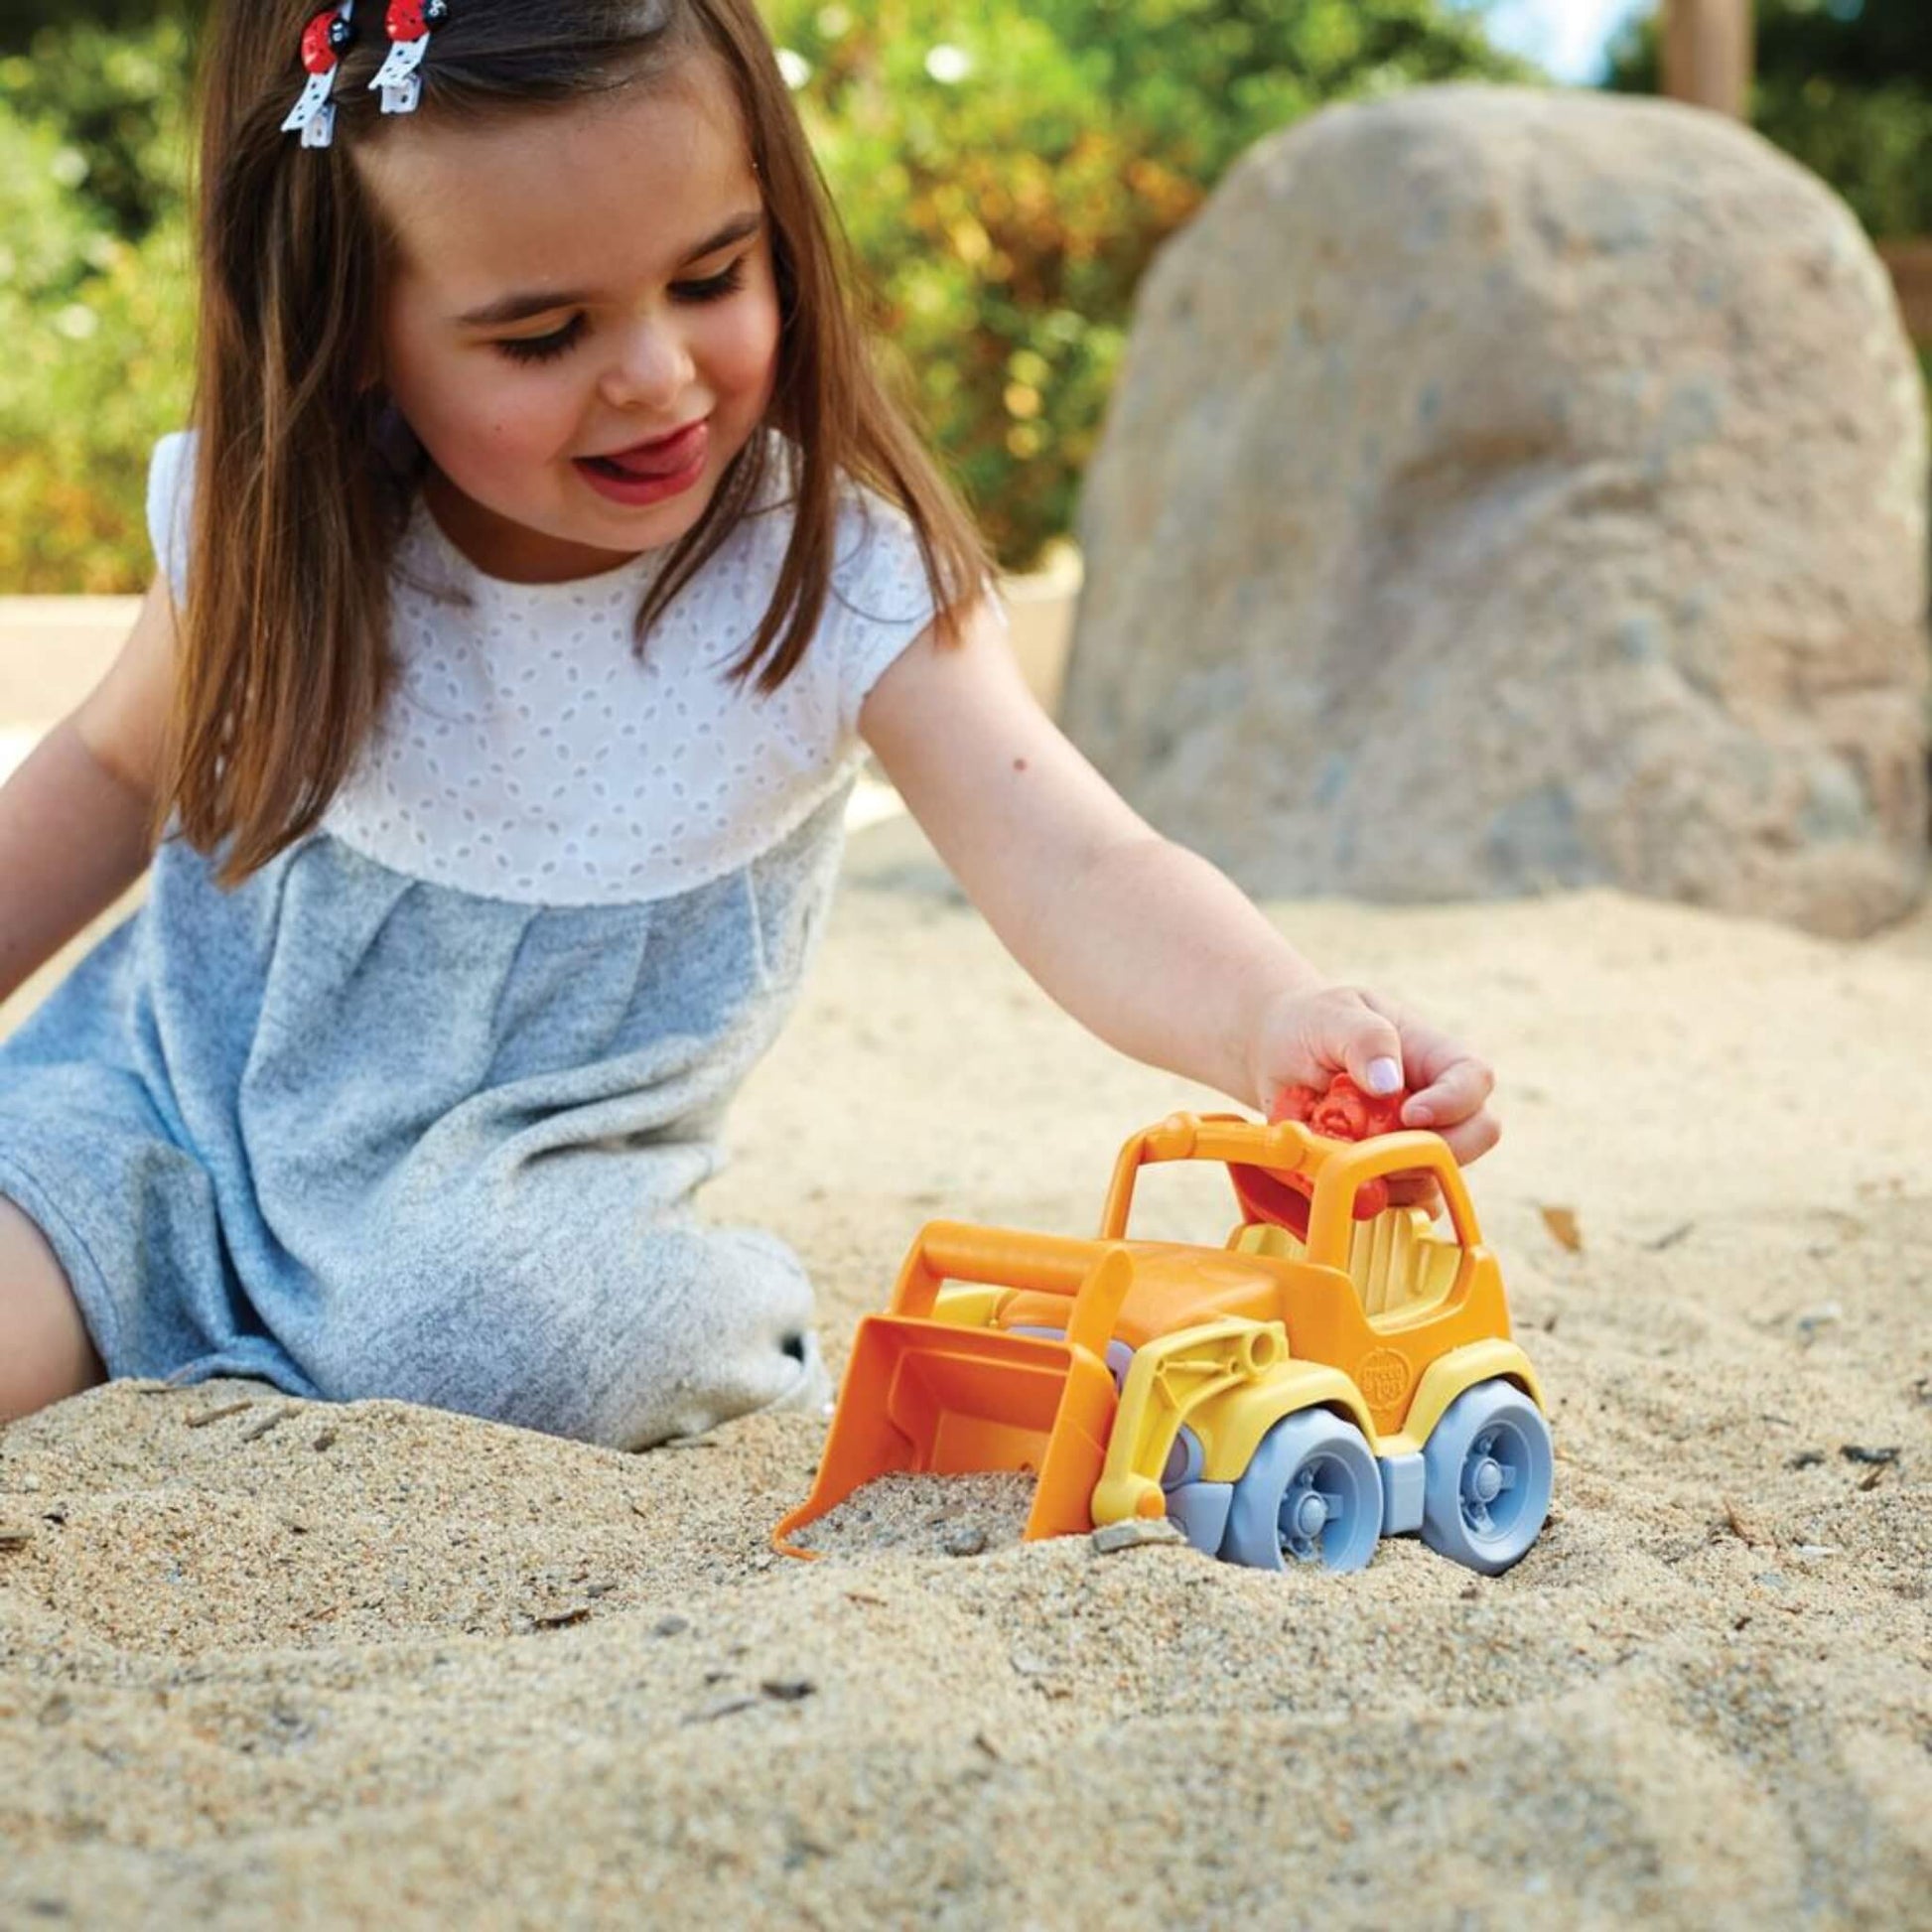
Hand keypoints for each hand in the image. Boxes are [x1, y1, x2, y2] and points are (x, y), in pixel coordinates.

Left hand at [1246, 984, 1499, 1205]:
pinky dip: (1367, 1202)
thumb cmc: (1313, 1025)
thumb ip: (1365, 1039)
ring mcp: (1413, 1144)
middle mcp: (1436, 1105)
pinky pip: (1398, 1205)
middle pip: (1476, 1136)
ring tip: (1336, 1154)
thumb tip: (1388, 1082)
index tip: (1410, 1114)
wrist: (1278, 1054)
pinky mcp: (1386, 1177)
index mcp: (1433, 1056)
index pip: (1474, 1079)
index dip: (1455, 1103)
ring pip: (1434, 1179)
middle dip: (1433, 1153)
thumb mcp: (1334, 1014)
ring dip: (1390, 1179)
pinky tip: (1331, 1178)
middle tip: (1378, 1151)